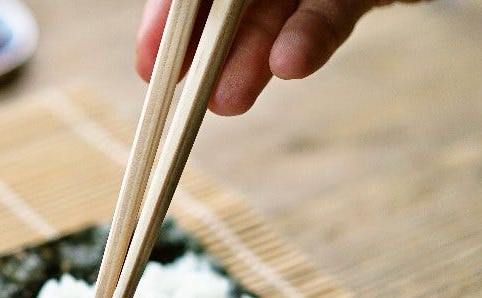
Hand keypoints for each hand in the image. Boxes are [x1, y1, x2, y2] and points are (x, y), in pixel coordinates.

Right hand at [137, 0, 421, 114]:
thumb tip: (184, 7)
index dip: (165, 24)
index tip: (151, 70)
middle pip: (229, 10)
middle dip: (208, 55)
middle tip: (192, 101)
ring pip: (274, 19)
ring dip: (249, 61)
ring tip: (227, 103)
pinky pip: (329, 14)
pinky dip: (309, 40)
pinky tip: (286, 64)